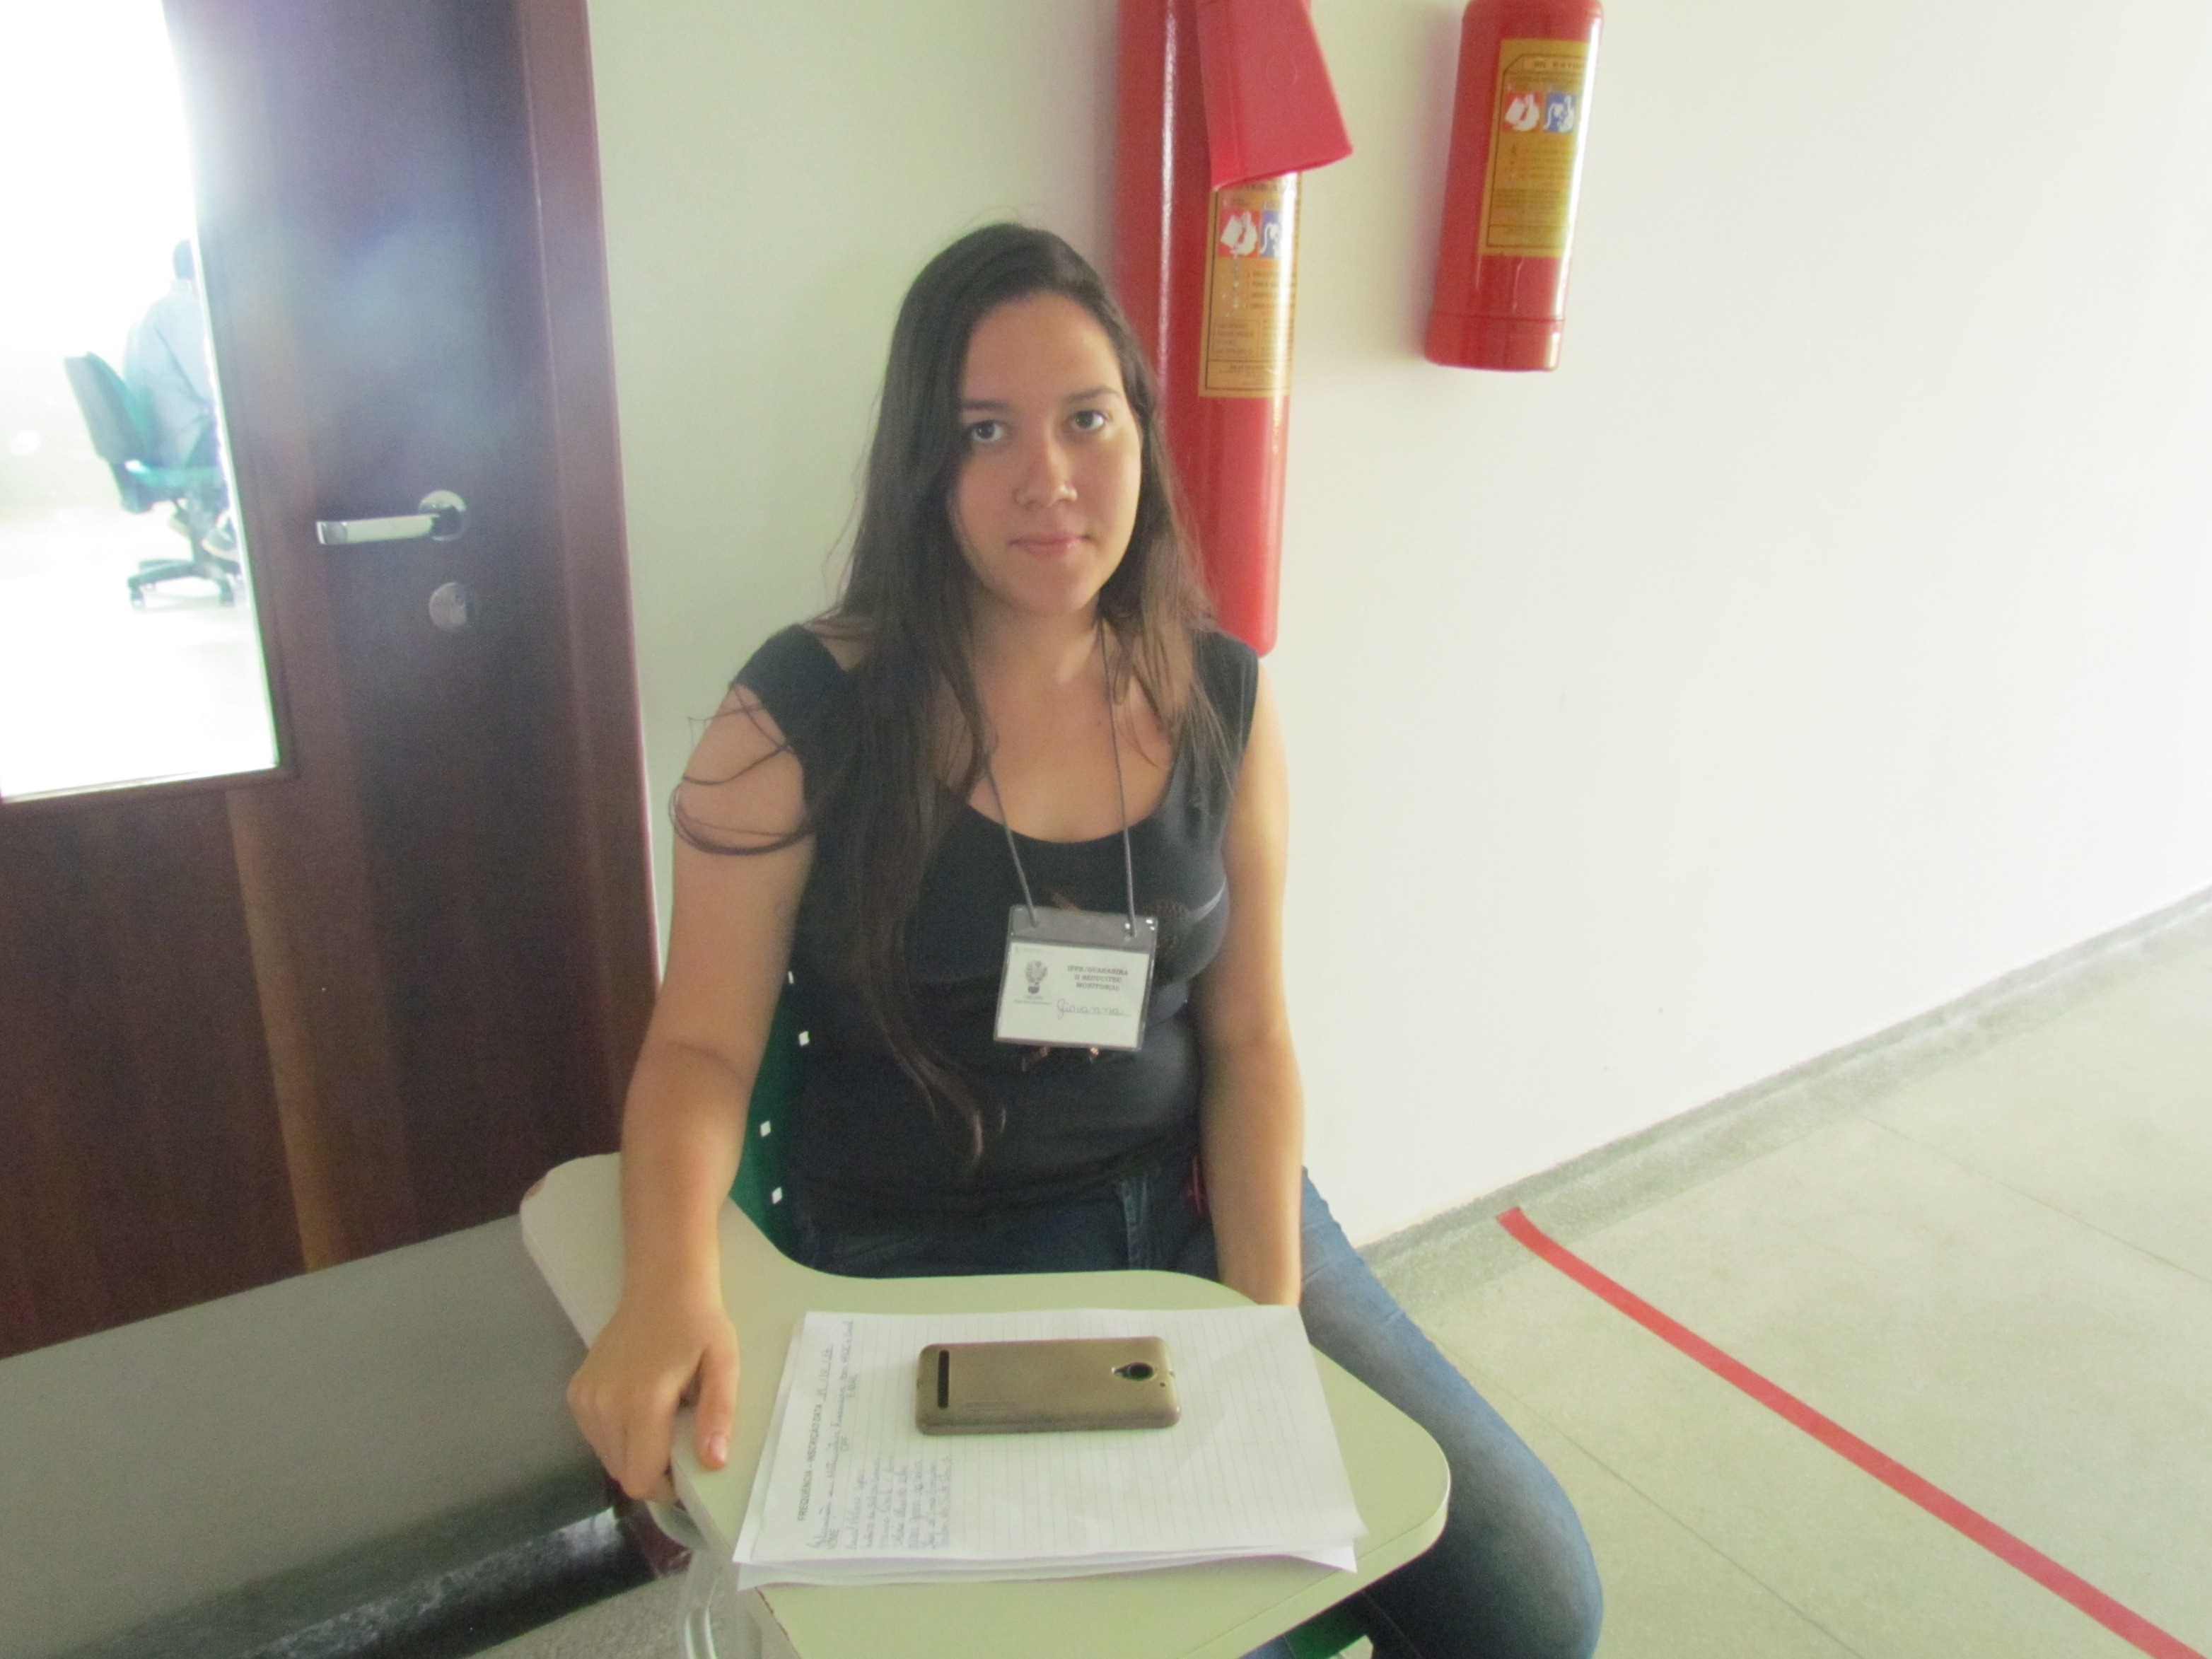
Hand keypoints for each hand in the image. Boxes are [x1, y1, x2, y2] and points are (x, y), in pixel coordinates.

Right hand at [567, 1286, 740, 1500]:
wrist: (661, 1285)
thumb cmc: (699, 1324)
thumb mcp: (724, 1364)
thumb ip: (719, 1414)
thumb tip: (712, 1463)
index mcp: (642, 1403)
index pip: (639, 1478)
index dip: (665, 1487)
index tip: (686, 1468)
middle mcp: (604, 1405)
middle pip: (623, 1473)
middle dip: (652, 1469)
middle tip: (678, 1439)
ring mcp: (585, 1399)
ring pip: (608, 1457)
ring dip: (634, 1453)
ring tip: (660, 1419)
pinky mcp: (575, 1392)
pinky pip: (595, 1436)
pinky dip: (617, 1436)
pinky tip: (638, 1408)